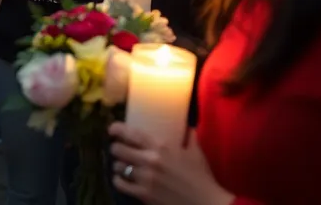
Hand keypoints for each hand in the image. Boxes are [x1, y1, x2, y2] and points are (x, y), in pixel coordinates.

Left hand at [109, 123, 233, 204]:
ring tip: (123, 166)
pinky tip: (123, 180)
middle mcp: (150, 160)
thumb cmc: (201, 178)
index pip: (130, 133)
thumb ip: (189, 137)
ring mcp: (145, 178)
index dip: (116, 129)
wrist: (207, 204)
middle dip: (116, 149)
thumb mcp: (195, 153)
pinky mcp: (143, 194)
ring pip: (117, 166)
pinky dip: (119, 181)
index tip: (112, 130)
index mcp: (162, 146)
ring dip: (119, 165)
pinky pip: (120, 184)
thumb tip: (188, 124)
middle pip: (118, 149)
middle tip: (119, 150)